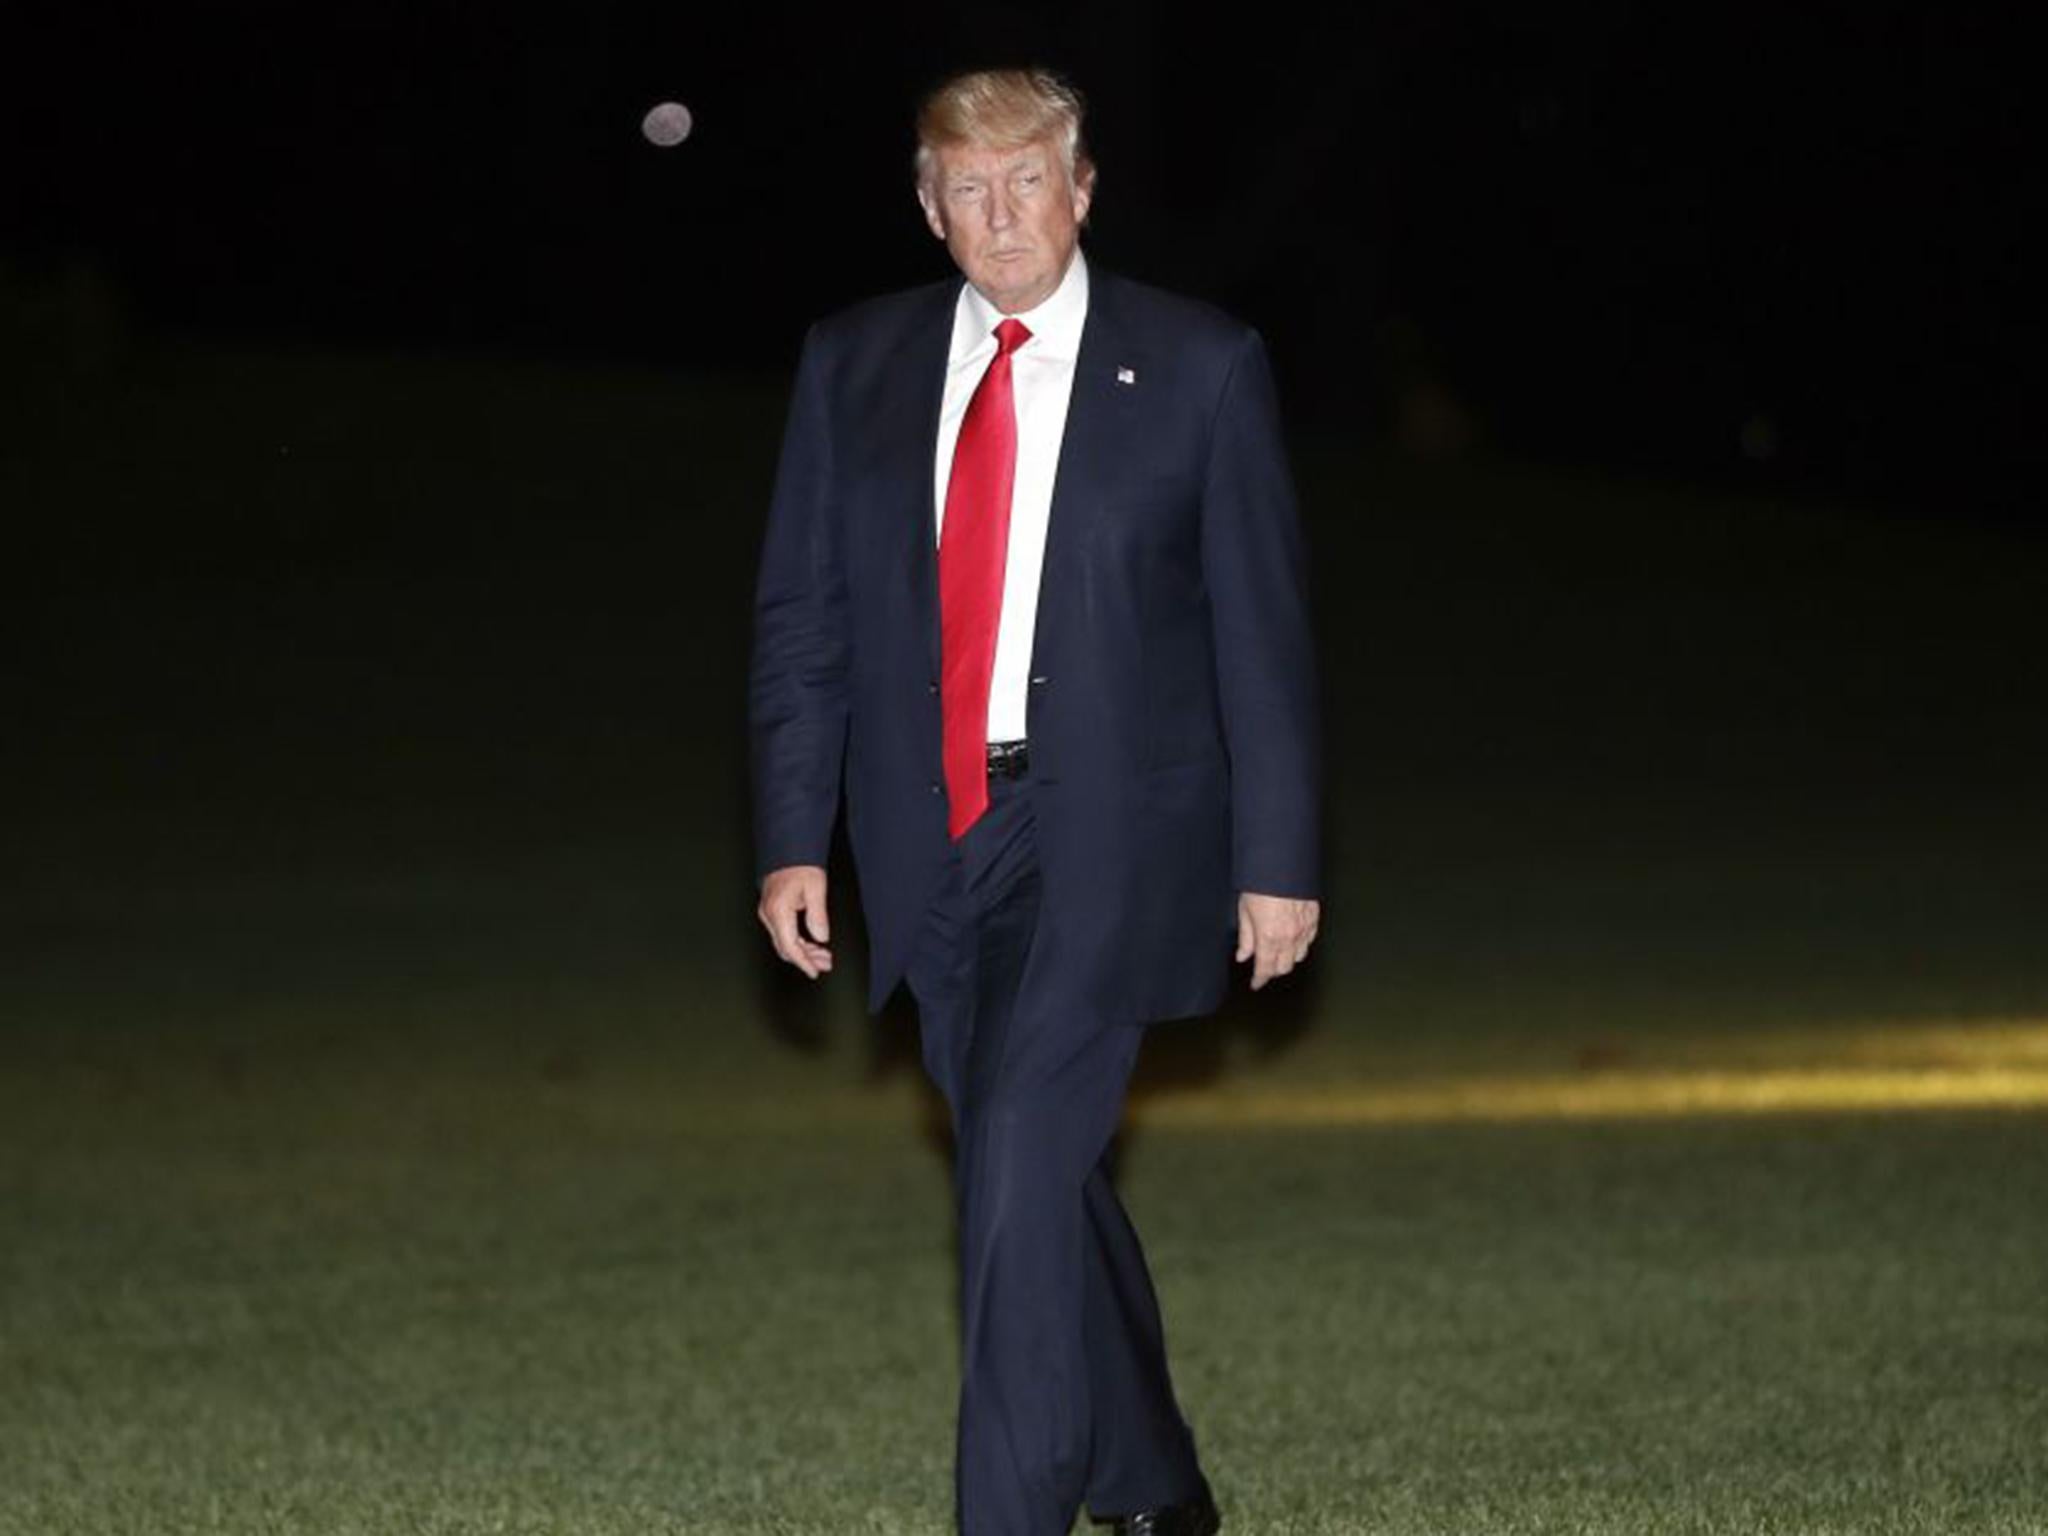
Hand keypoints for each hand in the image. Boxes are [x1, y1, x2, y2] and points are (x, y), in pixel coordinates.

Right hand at [758, 864, 832, 978]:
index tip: (815, 971)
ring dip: (803, 951)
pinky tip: (811, 944)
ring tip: (823, 956)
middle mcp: (769, 915)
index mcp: (778, 911)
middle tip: (826, 963)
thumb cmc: (800, 865)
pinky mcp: (771, 911)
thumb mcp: (816, 888)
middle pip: (786, 948)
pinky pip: (782, 934)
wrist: (787, 850)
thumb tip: (821, 937)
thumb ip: (818, 915)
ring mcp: (768, 913)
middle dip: (806, 959)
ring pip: (784, 942)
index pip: (790, 946)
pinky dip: (797, 941)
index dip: (804, 962)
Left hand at [1235, 891, 1319, 989]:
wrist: (1282, 863)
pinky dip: (1301, 945)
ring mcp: (1304, 928)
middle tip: (1263, 967)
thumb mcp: (1244, 910)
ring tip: (1278, 953)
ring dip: (1287, 959)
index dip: (1260, 979)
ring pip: (1299, 956)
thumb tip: (1243, 955)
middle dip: (1272, 970)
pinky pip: (1310, 940)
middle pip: (1284, 967)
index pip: (1265, 969)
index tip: (1256, 983)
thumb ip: (1245, 937)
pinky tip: (1293, 940)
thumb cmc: (1260, 883)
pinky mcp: (1314, 917)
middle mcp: (1289, 936)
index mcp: (1269, 937)